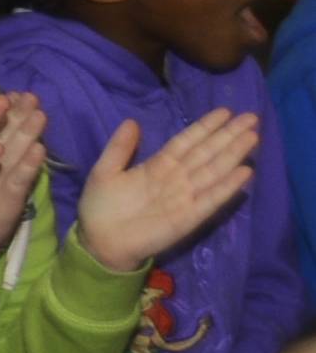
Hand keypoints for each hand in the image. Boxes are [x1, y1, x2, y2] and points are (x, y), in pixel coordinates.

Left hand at [72, 109, 259, 270]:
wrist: (100, 241)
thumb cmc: (101, 206)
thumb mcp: (105, 170)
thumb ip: (120, 147)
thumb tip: (133, 120)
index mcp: (157, 165)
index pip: (186, 141)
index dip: (205, 127)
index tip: (226, 111)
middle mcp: (176, 178)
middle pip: (206, 152)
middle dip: (228, 135)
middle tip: (252, 117)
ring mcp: (185, 197)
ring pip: (214, 170)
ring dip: (233, 154)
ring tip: (252, 136)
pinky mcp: (189, 217)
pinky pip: (211, 199)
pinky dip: (228, 186)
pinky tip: (245, 172)